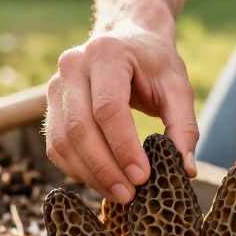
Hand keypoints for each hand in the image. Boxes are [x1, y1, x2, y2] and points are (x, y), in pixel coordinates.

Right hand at [44, 18, 198, 203]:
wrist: (127, 40)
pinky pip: (56, 146)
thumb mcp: (178, 87)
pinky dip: (76, 170)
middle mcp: (73, 66)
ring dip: (89, 174)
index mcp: (106, 53)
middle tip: (130, 195)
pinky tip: (101, 182)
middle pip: (79, 127)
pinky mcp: (50, 105)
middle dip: (104, 167)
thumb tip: (186, 169)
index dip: (123, 147)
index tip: (142, 177)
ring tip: (119, 195)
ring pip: (62, 141)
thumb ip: (184, 126)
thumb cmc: (155, 64)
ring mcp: (55, 85)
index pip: (108, 108)